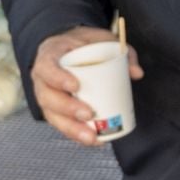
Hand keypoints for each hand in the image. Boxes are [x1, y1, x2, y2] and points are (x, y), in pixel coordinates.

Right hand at [31, 27, 142, 145]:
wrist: (64, 49)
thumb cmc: (81, 44)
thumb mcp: (100, 39)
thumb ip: (121, 52)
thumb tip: (136, 73)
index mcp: (50, 56)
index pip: (47, 68)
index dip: (58, 78)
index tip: (75, 86)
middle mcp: (42, 79)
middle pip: (48, 97)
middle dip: (67, 109)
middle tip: (88, 114)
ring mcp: (46, 97)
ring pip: (52, 116)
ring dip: (72, 129)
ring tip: (92, 136)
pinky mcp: (54, 111)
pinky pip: (61, 125)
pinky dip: (76, 135)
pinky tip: (93, 141)